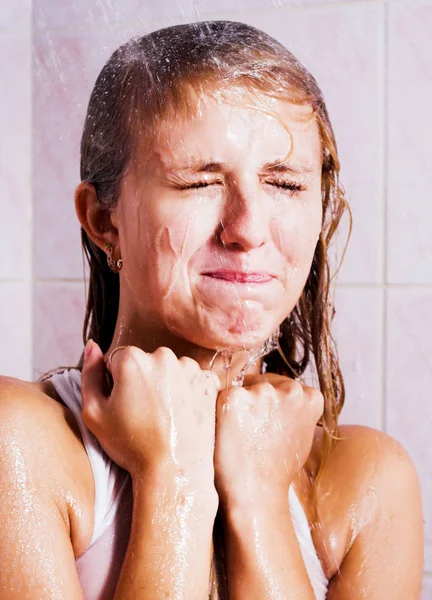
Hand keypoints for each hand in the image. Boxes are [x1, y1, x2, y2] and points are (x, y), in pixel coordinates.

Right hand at [81, 341, 219, 488]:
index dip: (116, 383)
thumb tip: (92, 345)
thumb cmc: (131, 444)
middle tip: (143, 413)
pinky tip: (180, 413)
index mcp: (132, 358)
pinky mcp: (208, 381)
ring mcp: (189, 367)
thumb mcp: (93, 413)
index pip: (116, 360)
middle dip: (141, 380)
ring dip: (165, 384)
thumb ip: (89, 373)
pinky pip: (190, 378)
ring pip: (169, 369)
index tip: (123, 405)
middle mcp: (163, 355)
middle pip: (145, 361)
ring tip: (163, 415)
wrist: (174, 470)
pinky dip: (186, 390)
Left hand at [214, 373, 323, 506]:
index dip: (272, 404)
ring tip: (242, 434)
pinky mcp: (233, 398)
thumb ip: (295, 409)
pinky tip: (229, 432)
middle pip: (264, 383)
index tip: (266, 423)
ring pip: (244, 388)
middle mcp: (289, 389)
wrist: (256, 493)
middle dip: (256, 400)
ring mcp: (260, 392)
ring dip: (240, 404)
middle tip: (252, 431)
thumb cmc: (277, 468)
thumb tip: (281, 397)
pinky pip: (224, 396)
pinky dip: (222, 411)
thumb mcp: (301, 434)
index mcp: (310, 397)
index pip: (285, 386)